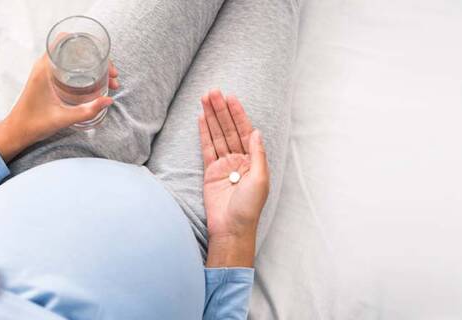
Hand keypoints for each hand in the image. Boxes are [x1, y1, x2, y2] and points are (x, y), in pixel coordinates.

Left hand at [0, 54, 119, 161]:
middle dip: (95, 57)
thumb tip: (108, 101)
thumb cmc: (33, 124)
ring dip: (91, 64)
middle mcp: (43, 66)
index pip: (63, 41)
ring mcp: (44, 72)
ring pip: (72, 59)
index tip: (101, 53)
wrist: (16, 132)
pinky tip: (94, 82)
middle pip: (73, 50)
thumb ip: (87, 111)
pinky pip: (67, 67)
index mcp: (44, 69)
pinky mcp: (46, 80)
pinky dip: (82, 70)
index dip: (86, 43)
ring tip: (107, 79)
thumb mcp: (63, 118)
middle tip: (111, 73)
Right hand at [199, 89, 269, 266]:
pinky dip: (204, 133)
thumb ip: (257, 155)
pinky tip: (201, 119)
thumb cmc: (248, 208)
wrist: (231, 228)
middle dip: (221, 110)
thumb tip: (256, 132)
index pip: (245, 131)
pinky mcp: (210, 172)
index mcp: (254, 160)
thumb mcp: (260, 180)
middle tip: (213, 92)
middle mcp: (239, 160)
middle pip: (229, 129)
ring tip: (205, 99)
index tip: (230, 98)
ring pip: (217, 135)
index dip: (238, 114)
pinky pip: (206, 148)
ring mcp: (224, 165)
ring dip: (211, 117)